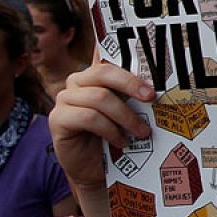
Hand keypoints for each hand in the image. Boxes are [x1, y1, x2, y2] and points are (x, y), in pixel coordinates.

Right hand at [47, 63, 153, 192]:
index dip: (120, 47)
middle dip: (131, 84)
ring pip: (99, 97)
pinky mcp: (57, 119)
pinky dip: (109, 129)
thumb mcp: (129, 113)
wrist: (95, 169)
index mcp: (95, 75)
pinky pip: (88, 117)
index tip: (144, 53)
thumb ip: (136, 97)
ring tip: (141, 131)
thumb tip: (158, 87)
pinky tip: (121, 141)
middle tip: (151, 97)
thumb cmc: (115, 137)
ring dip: (125, 116)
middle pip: (103, 73)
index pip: (106, 55)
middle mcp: (77, 82)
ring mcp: (65, 99)